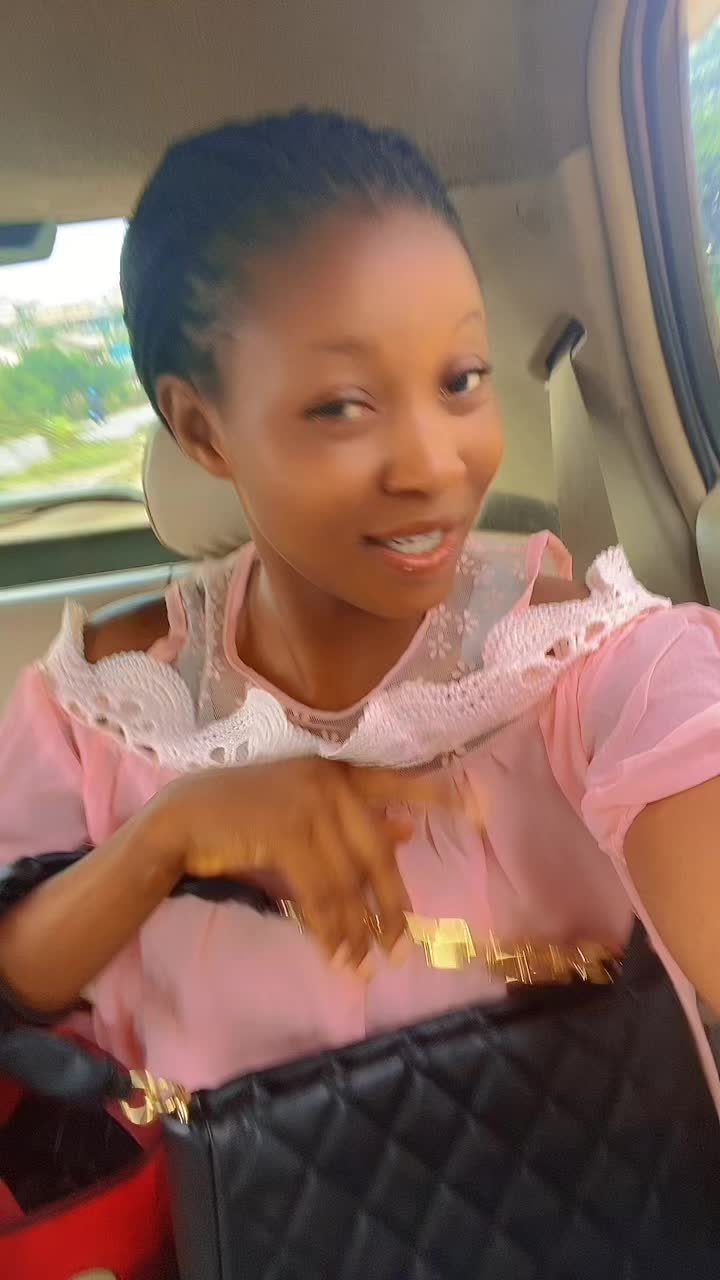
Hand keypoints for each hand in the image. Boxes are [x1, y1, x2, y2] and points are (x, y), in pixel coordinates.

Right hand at [154, 758, 478, 971]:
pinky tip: (337, 955)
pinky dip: (329, 930)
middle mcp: (330, 781)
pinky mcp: (284, 832)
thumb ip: (356, 820)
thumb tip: (407, 832)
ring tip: (364, 965)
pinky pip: (319, 894)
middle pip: (376, 852)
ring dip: (357, 929)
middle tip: (403, 947)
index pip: (399, 782)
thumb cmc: (244, 811)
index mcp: (339, 770)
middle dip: (392, 905)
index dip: (440, 796)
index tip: (483, 812)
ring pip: (347, 881)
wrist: (183, 817)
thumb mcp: (305, 809)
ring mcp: (307, 803)